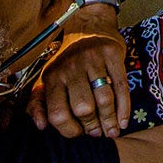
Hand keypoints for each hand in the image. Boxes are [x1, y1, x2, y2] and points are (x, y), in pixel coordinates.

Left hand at [29, 6, 129, 137]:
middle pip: (83, 108)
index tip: (79, 134)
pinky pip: (121, 87)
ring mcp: (92, 60)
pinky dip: (124, 108)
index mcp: (52, 76)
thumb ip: (39, 103)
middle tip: (98, 133)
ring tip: (111, 131)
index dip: (69, 130)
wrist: (89, 28)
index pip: (58, 113)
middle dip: (92, 126)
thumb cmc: (68, 61)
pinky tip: (123, 121)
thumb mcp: (48, 79)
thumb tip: (40, 125)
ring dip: (110, 120)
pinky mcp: (112, 55)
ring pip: (104, 99)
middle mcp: (70, 67)